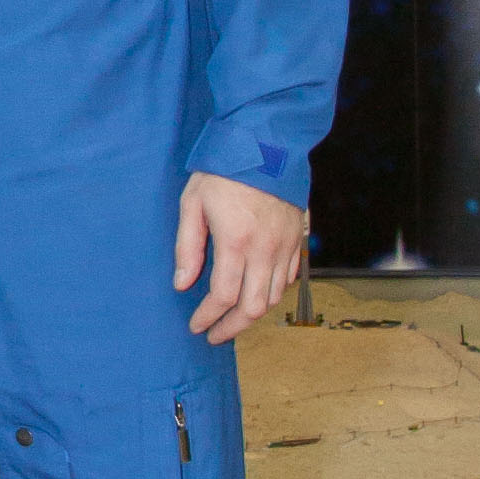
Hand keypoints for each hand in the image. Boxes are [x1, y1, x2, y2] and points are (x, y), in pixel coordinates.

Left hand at [174, 171, 306, 345]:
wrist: (267, 143)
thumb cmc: (224, 171)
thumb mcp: (193, 204)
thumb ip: (187, 247)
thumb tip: (182, 283)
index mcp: (236, 242)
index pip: (223, 297)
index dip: (208, 318)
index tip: (197, 326)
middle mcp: (266, 250)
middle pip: (253, 308)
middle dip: (232, 328)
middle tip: (215, 335)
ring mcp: (285, 246)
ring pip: (274, 298)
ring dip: (252, 315)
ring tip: (232, 320)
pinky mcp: (297, 239)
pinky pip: (289, 280)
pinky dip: (272, 295)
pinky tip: (255, 296)